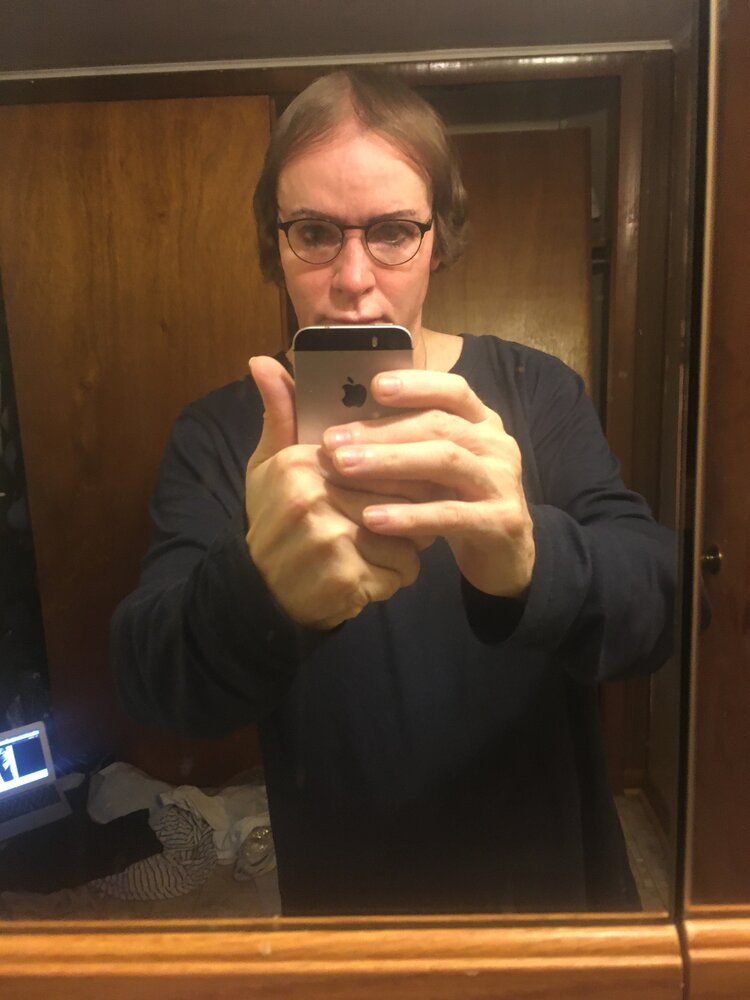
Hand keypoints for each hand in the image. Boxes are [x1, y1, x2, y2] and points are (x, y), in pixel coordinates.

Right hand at [245, 357, 422, 629]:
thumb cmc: (274, 521)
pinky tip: (371, 576)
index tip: (407, 481)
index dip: (402, 470)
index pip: (382, 453)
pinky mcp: (346, 577)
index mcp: (300, 461)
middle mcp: (312, 496)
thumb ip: (280, 414)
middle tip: (400, 520)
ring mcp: (329, 539)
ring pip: (408, 532)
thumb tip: (262, 360)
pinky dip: (396, 577)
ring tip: (379, 550)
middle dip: (412, 509)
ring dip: (405, 545)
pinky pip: (402, 570)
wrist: (259, 593)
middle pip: (401, 492)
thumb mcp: (268, 467)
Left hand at [322, 369, 535, 598]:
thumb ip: (408, 443)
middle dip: (381, 430)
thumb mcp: (436, 467)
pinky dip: (409, 515)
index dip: (416, 384)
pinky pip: (449, 514)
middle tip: (333, 440)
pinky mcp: (500, 521)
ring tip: (344, 467)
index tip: (374, 386)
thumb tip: (347, 425)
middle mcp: (496, 446)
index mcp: (482, 423)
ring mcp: (502, 482)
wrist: (506, 556)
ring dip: (389, 462)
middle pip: (438, 425)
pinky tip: (372, 519)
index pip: (453, 390)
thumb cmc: (459, 502)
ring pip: (444, 461)